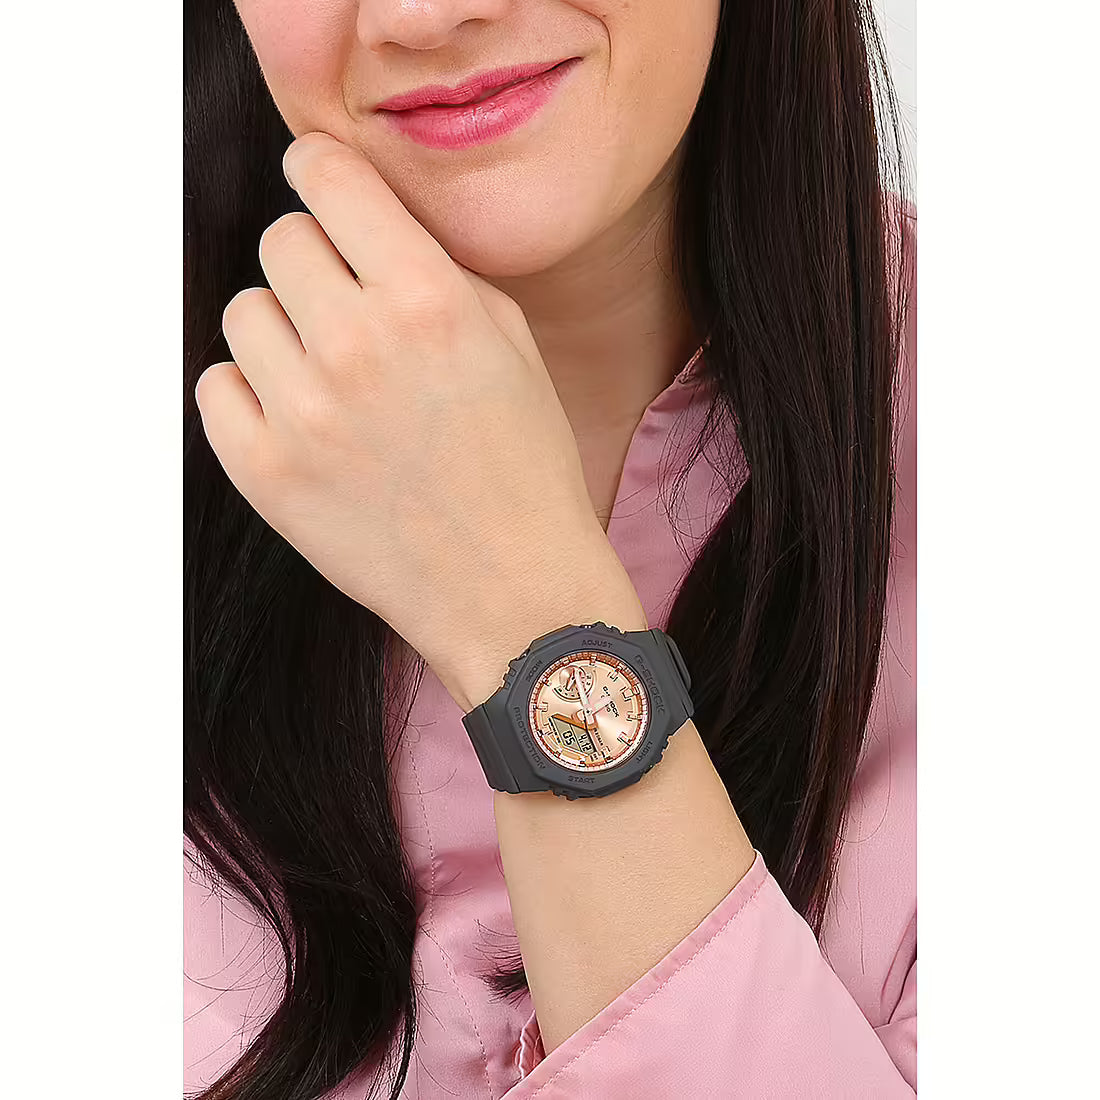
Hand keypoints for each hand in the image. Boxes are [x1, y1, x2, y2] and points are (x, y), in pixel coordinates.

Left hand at [194, 132, 639, 705]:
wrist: (512, 589)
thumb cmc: (524, 471)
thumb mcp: (512, 345)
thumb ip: (436, 271)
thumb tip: (367, 228)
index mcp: (427, 301)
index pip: (328, 176)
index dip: (321, 173)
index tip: (320, 186)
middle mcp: (356, 345)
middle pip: (280, 241)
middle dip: (315, 264)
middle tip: (347, 312)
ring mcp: (302, 413)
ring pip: (243, 312)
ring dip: (283, 332)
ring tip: (331, 379)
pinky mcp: (264, 473)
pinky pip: (217, 386)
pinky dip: (252, 394)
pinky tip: (302, 420)